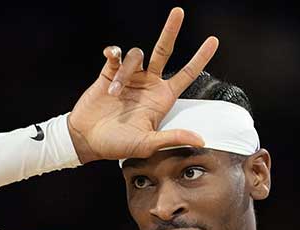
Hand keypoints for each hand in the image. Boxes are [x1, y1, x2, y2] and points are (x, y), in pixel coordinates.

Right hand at [67, 7, 218, 162]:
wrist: (86, 138)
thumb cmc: (117, 145)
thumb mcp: (147, 144)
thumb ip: (172, 138)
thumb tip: (201, 140)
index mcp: (161, 98)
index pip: (186, 74)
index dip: (200, 58)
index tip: (213, 41)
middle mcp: (148, 83)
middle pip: (164, 50)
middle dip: (171, 31)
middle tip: (179, 11)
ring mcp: (130, 76)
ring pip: (136, 55)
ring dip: (125, 72)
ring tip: (114, 93)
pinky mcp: (109, 72)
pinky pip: (115, 54)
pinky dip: (113, 53)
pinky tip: (110, 57)